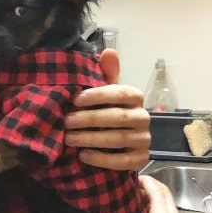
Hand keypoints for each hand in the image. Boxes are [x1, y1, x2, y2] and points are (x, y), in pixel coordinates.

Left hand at [64, 49, 150, 170]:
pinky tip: (83, 156)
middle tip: (67, 122)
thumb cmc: (110, 110)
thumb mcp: (108, 92)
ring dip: (91, 139)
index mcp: (136, 97)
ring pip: (117, 139)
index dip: (98, 96)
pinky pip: (122, 161)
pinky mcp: (141, 160)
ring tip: (69, 138)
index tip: (75, 100)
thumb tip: (109, 51)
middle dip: (89, 119)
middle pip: (117, 117)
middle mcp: (143, 117)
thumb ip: (107, 73)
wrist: (122, 142)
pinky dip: (102, 159)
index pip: (119, 93)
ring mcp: (144, 139)